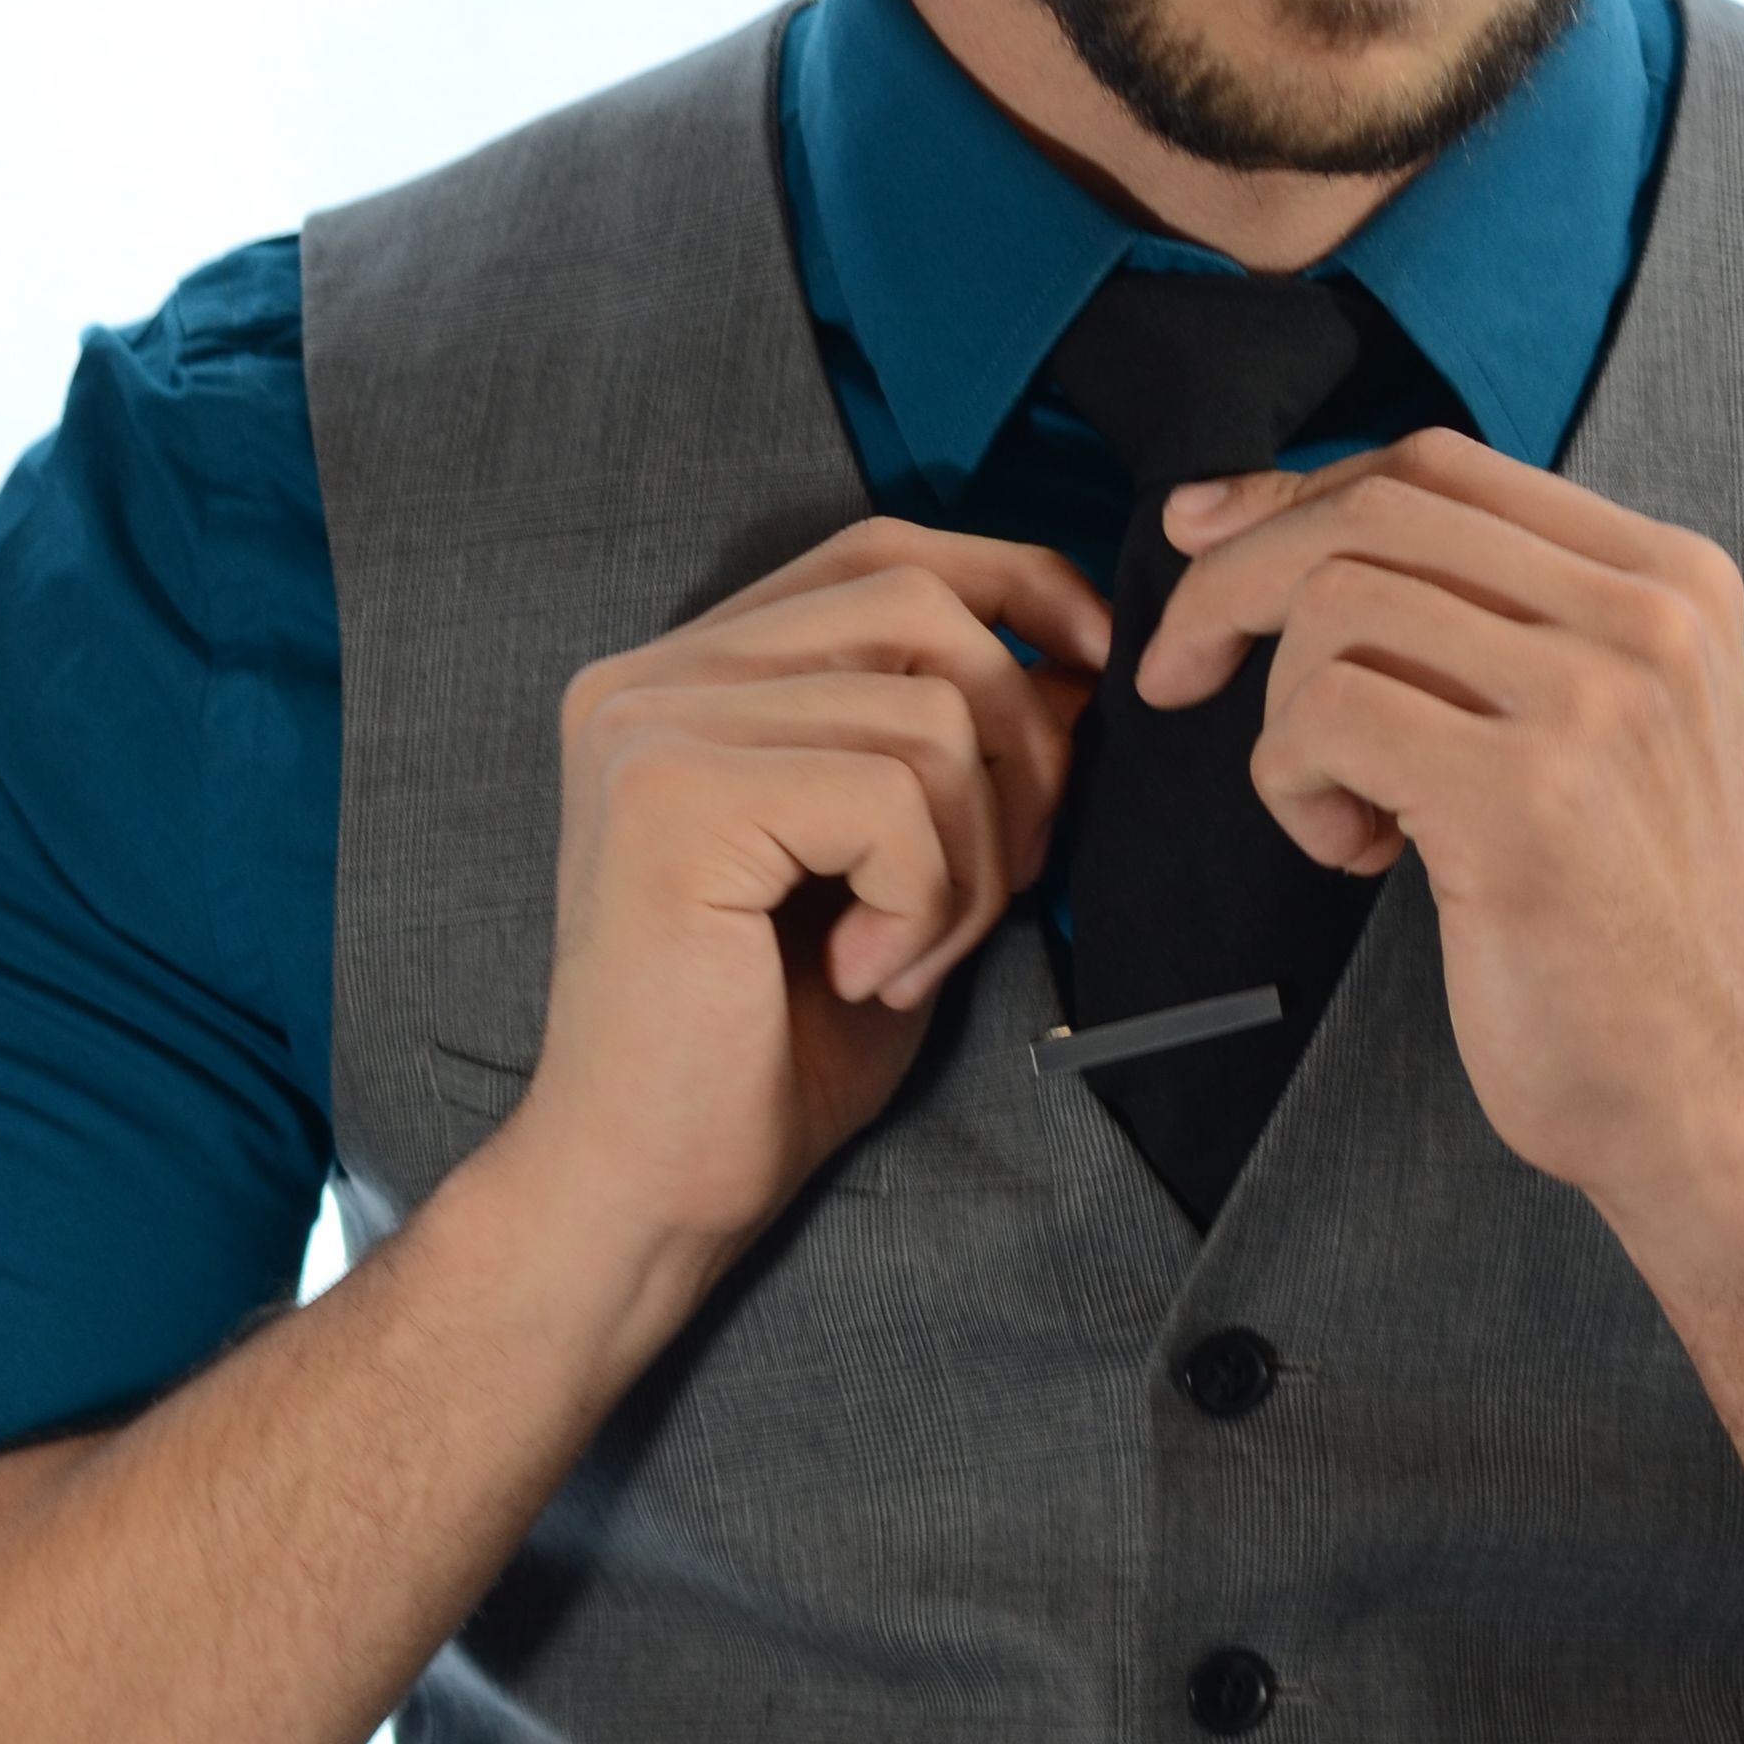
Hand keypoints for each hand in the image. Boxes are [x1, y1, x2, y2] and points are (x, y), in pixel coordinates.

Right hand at [518, 519, 1108, 1264]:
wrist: (648, 1187)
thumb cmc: (767, 1048)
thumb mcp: (899, 868)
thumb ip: (961, 756)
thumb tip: (1084, 664)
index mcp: (686, 676)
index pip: (882, 556)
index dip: (1014, 587)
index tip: (1096, 672)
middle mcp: (647, 678)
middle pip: (918, 609)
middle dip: (1017, 747)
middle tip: (997, 887)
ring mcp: (647, 729)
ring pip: (928, 714)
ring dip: (974, 858)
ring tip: (909, 955)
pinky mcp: (669, 801)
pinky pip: (892, 796)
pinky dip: (927, 900)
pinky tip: (864, 974)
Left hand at [1144, 430, 1743, 1266]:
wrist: (1705, 1091)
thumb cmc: (1612, 923)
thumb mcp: (1584, 726)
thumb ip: (1468, 614)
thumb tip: (1226, 511)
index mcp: (1670, 580)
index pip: (1436, 466)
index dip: (1293, 496)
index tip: (1205, 550)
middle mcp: (1648, 614)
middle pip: (1375, 514)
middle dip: (1237, 583)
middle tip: (1176, 673)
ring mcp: (1594, 698)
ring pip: (1336, 609)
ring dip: (1286, 715)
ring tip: (1350, 811)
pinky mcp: (1524, 792)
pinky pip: (1324, 715)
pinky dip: (1295, 786)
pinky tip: (1359, 853)